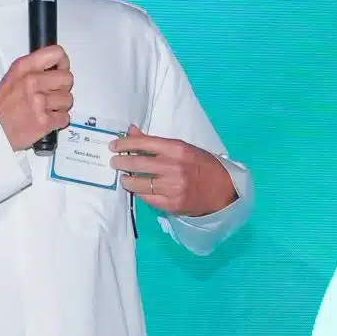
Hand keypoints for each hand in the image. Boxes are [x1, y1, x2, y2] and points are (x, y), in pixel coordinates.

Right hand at [0, 45, 73, 149]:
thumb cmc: (1, 105)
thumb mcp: (13, 77)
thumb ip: (34, 69)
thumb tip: (57, 68)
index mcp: (23, 67)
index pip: (56, 53)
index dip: (63, 63)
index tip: (60, 70)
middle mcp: (31, 82)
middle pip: (67, 78)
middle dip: (63, 87)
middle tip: (52, 94)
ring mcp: (38, 102)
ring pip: (68, 99)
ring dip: (60, 106)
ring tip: (46, 109)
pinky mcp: (43, 122)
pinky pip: (65, 118)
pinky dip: (58, 121)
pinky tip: (46, 119)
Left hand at [113, 127, 236, 215]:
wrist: (222, 190)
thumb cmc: (202, 165)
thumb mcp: (182, 148)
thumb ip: (155, 142)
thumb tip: (131, 131)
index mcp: (177, 149)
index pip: (144, 143)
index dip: (125, 143)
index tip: (114, 145)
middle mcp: (174, 167)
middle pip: (137, 163)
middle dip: (121, 162)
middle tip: (115, 162)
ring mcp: (172, 187)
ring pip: (138, 183)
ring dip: (127, 180)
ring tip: (124, 178)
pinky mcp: (171, 204)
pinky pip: (146, 198)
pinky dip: (139, 192)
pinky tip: (137, 189)